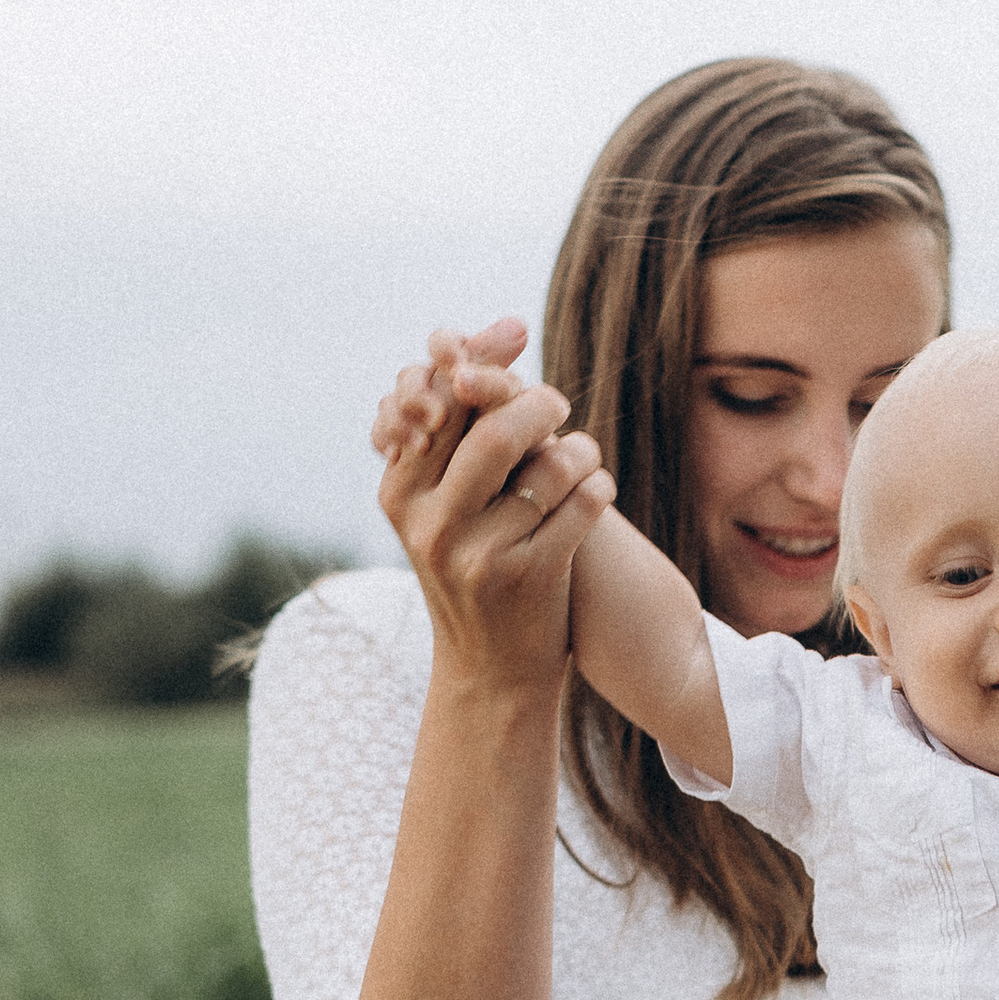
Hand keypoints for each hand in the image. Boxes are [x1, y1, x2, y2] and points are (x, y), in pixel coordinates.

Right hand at [373, 319, 615, 704]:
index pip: (439, 405)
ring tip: (583, 454)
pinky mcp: (529, 580)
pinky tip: (598, 489)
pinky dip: (597, 488)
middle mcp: (431, 525)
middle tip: (558, 402)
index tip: (516, 329)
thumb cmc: (470, 567)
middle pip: (493, 431)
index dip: (481, 360)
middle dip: (537, 404)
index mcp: (400, 495)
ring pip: (544, 468)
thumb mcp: (440, 508)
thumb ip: (450, 437)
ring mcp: (480, 556)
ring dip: (577, 450)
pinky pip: (580, 508)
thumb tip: (465, 347)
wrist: (489, 670)